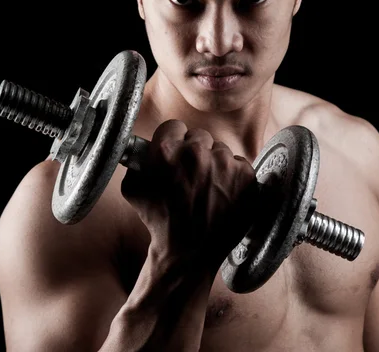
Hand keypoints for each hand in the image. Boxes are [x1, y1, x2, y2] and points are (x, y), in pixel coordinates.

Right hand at [121, 119, 258, 271]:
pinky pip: (239, 164)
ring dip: (215, 164)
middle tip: (192, 174)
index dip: (174, 140)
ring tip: (208, 189)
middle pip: (199, 136)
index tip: (176, 152)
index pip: (174, 127)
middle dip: (195, 152)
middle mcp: (196, 153)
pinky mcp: (245, 175)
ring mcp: (223, 163)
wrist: (189, 252)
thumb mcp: (134, 189)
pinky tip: (223, 194)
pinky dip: (233, 177)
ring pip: (220, 150)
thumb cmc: (160, 221)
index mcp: (167, 151)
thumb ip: (139, 161)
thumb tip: (142, 147)